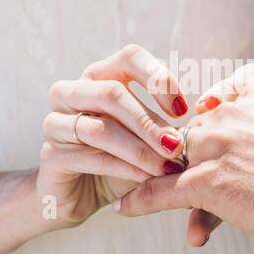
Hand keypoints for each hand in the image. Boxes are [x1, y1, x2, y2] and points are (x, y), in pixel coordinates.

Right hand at [38, 45, 188, 226]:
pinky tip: (145, 179)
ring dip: (139, 150)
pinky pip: (89, 157)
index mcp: (98, 76)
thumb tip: (203, 122)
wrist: (78, 196)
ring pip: (100, 128)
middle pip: (112, 92)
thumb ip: (167, 126)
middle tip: (177, 146)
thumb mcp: (146, 138)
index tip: (183, 109)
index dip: (158, 78)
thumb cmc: (119, 160)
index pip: (129, 57)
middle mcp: (72, 92)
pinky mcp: (50, 155)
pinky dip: (123, 169)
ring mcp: (56, 122)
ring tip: (165, 167)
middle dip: (150, 122)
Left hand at [114, 63, 253, 247]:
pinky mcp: (209, 183)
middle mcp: (234, 114)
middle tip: (208, 182)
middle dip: (200, 158)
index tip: (220, 133)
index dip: (221, 118)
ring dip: (170, 179)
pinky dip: (143, 200)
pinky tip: (126, 208)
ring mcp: (218, 147)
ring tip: (152, 192)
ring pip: (182, 162)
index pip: (227, 98)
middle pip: (201, 134)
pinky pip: (164, 191)